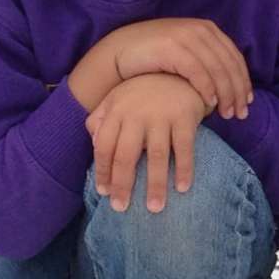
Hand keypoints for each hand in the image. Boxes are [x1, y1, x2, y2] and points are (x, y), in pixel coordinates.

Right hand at [70, 18, 252, 118]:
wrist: (120, 52)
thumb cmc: (155, 60)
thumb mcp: (187, 54)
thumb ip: (208, 62)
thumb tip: (232, 86)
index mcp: (207, 29)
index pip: (234, 57)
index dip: (244, 81)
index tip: (247, 103)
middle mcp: (199, 29)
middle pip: (229, 64)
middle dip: (237, 91)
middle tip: (240, 114)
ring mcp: (186, 36)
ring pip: (217, 69)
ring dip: (225, 94)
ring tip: (227, 114)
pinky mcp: (172, 47)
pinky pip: (198, 72)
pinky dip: (207, 89)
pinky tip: (210, 104)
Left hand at [85, 73, 205, 212]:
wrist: (180, 69)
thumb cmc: (145, 90)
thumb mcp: (118, 98)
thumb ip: (102, 117)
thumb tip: (93, 141)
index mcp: (116, 110)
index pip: (104, 145)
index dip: (103, 171)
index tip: (104, 193)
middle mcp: (136, 114)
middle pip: (125, 155)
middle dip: (123, 184)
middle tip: (121, 208)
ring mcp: (161, 115)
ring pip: (155, 156)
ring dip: (155, 185)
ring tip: (155, 208)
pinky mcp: (185, 117)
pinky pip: (184, 148)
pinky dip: (184, 169)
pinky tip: (183, 188)